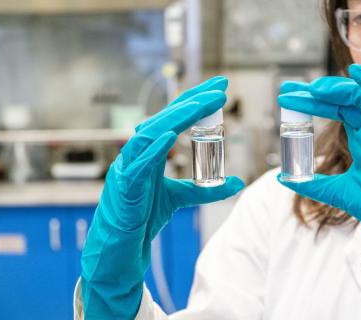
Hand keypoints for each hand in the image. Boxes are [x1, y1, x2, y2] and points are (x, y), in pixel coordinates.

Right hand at [81, 76, 244, 318]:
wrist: (123, 245)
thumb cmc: (144, 216)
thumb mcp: (181, 198)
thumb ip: (207, 190)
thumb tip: (238, 183)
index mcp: (151, 151)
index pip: (175, 119)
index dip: (195, 102)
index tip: (219, 90)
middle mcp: (139, 152)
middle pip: (166, 119)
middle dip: (193, 101)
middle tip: (220, 88)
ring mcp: (129, 166)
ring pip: (151, 133)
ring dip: (176, 117)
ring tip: (201, 104)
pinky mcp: (124, 184)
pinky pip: (138, 163)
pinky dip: (153, 148)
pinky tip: (170, 135)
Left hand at [277, 64, 360, 263]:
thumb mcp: (336, 190)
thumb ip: (312, 183)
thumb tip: (284, 179)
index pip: (334, 110)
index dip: (311, 103)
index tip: (288, 99)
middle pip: (343, 100)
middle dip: (316, 92)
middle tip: (290, 89)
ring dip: (337, 90)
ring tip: (312, 90)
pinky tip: (355, 73)